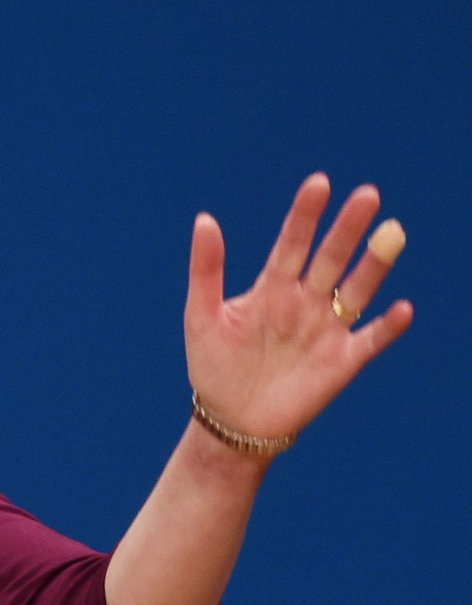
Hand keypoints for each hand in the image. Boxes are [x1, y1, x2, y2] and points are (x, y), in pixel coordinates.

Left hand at [184, 174, 412, 442]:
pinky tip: (402, 309)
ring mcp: (326, 329)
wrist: (230, 421)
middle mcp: (305, 301)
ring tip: (392, 232)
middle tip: (366, 194)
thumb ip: (206, 269)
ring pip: (357, 289)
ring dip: (375, 263)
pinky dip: (388, 326)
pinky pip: (371, 339)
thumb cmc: (213, 366)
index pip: (292, 242)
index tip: (319, 183)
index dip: (305, 214)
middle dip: (348, 228)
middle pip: (331, 257)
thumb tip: (204, 219)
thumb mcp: (201, 316)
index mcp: (272, 287)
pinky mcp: (343, 361)